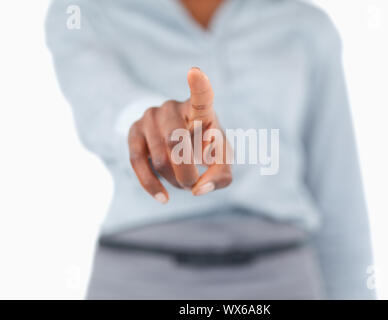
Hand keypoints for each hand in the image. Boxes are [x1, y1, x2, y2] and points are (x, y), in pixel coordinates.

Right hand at [128, 67, 231, 202]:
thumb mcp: (221, 159)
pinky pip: (138, 162)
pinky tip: (163, 197)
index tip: (195, 72)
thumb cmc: (206, 147)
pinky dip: (151, 185)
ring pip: (160, 158)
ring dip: (174, 181)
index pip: (201, 95)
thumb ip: (221, 176)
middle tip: (194, 184)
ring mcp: (150, 116)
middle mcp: (173, 107)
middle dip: (187, 173)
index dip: (199, 86)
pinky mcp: (133, 131)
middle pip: (177, 143)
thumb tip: (199, 190)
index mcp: (200, 109)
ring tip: (183, 184)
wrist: (177, 140)